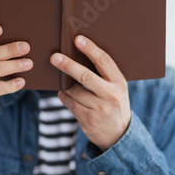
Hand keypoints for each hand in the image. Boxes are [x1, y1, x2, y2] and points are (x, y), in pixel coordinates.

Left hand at [50, 35, 130, 151]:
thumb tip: (78, 54)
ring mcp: (99, 109)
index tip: (77, 39)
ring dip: (64, 85)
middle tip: (54, 57)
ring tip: (62, 81)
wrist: (119, 134)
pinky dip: (63, 96)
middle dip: (68, 66)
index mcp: (119, 83)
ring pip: (74, 91)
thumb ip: (103, 75)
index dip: (90, 49)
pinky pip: (69, 103)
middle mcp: (111, 95)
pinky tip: (63, 93)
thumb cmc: (113, 103)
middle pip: (86, 77)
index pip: (104, 62)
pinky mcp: (88, 119)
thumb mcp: (116, 88)